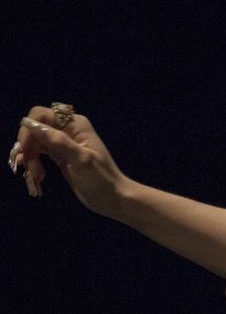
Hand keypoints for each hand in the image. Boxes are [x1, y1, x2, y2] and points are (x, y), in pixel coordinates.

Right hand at [9, 106, 132, 218]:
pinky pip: (38, 153)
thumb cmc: (102, 179)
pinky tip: (36, 175)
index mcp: (76, 124)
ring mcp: (63, 143)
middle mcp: (68, 130)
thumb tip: (28, 123)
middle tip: (30, 168)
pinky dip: (33, 162)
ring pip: (34, 142)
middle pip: (35, 128)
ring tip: (36, 175)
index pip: (41, 115)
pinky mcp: (59, 156)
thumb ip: (57, 141)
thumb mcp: (80, 159)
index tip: (25, 149)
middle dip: (28, 147)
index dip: (28, 130)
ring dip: (30, 157)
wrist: (113, 198)